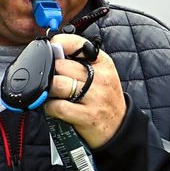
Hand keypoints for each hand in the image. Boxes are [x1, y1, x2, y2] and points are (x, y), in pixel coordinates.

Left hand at [44, 33, 125, 148]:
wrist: (119, 127)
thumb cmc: (105, 98)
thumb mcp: (102, 74)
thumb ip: (82, 62)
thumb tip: (54, 51)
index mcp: (103, 63)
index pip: (77, 44)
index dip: (59, 43)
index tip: (51, 47)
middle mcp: (100, 78)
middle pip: (62, 65)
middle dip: (52, 71)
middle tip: (53, 78)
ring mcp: (94, 97)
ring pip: (58, 84)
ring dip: (49, 89)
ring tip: (52, 92)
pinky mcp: (86, 116)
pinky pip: (58, 106)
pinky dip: (50, 107)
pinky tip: (53, 107)